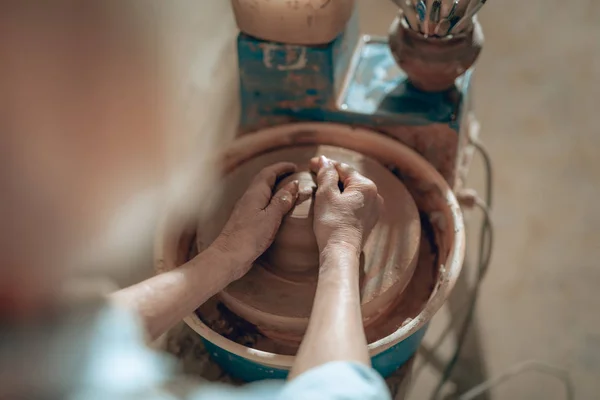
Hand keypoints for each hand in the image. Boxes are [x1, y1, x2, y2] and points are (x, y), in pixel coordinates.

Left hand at [213, 162, 299, 278]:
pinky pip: (260, 204)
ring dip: (274, 187)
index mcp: (255, 194)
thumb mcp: (271, 217)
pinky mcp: (245, 221)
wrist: (228, 256)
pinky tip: (276, 210)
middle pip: (263, 180)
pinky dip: (270, 200)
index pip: (268, 173)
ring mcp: (245, 209)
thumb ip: (282, 200)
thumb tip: (294, 184)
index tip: (295, 166)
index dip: (282, 167)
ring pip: (261, 192)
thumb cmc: (249, 237)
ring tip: (288, 190)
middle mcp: (248, 198)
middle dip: (278, 175)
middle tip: (293, 175)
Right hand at [310, 156, 382, 255]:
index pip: (343, 168)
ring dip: (338, 187)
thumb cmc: (332, 223)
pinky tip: (333, 201)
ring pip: (353, 191)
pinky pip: (356, 203)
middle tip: (314, 172)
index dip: (325, 164)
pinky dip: (344, 199)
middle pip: (349, 178)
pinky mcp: (369, 220)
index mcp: (366, 186)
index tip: (310, 164)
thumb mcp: (325, 195)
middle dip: (332, 175)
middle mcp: (375, 195)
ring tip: (322, 186)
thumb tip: (324, 160)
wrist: (341, 252)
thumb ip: (326, 174)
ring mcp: (374, 209)